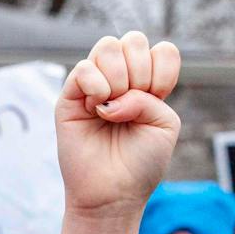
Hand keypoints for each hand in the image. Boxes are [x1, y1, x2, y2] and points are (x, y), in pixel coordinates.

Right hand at [54, 32, 180, 233]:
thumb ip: (149, 97)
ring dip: (119, 77)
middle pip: (132, 40)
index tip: (159, 96)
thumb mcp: (164, 125)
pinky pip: (83, 68)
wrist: (114, 193)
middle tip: (135, 103)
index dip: (162, 69)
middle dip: (140, 71)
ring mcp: (94, 85)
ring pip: (107, 47)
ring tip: (114, 109)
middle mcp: (121, 79)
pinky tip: (99, 108)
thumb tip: (110, 93)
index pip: (161, 50)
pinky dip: (96, 84)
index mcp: (148, 84)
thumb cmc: (141, 163)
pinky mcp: (70, 97)